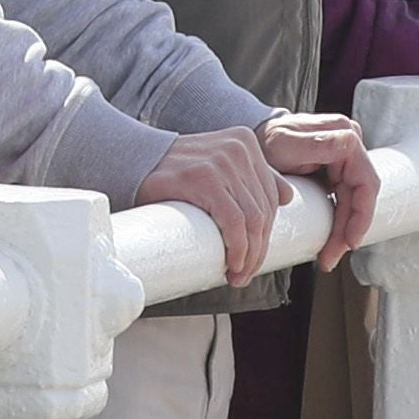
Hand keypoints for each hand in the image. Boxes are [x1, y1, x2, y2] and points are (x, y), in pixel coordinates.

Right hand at [131, 125, 291, 287]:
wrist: (131, 160)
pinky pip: (234, 222)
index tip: (254, 259)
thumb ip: (252, 174)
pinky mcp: (204, 177)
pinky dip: (238, 249)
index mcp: (246, 142)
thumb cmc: (173, 171)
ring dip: (249, 256)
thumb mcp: (218, 165)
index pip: (272, 197)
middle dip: (259, 250)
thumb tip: (287, 197)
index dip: (268, 234)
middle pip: (264, 211)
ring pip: (253, 220)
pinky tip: (231, 265)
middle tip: (243, 274)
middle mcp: (239, 148)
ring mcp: (223, 160)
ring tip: (236, 275)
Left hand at [257, 116, 377, 267]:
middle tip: (331, 257)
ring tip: (327, 257)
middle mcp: (349, 145)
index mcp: (345, 135)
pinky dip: (337, 224)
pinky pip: (343, 202)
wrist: (254, 141)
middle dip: (348, 231)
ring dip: (343, 232)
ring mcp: (344, 160)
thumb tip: (350, 144)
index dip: (361, 215)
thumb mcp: (286, 143)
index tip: (350, 241)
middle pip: (360, 197)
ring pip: (352, 203)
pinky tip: (328, 243)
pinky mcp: (336, 172)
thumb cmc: (266, 140)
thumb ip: (316, 144)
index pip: (366, 182)